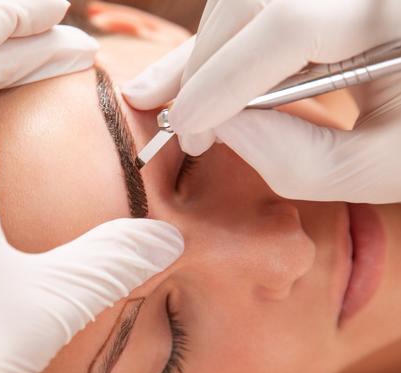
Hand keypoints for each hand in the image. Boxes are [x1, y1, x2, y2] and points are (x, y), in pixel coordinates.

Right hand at [123, 0, 400, 202]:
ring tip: (183, 99)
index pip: (288, 28)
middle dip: (204, 64)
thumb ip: (299, 160)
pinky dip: (230, 39)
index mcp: (398, 15)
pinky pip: (264, 6)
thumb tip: (219, 127)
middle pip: (256, 0)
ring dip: (208, 49)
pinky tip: (205, 70)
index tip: (186, 129)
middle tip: (180, 124)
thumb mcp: (385, 169)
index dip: (222, 79)